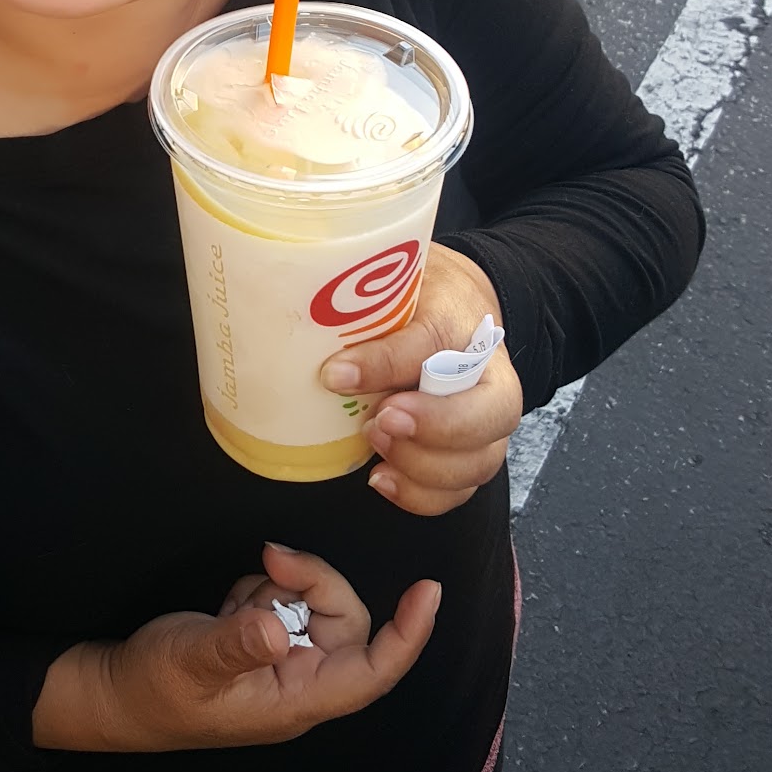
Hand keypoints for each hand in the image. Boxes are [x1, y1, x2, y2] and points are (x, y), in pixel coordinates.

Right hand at [33, 544, 439, 752]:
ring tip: (236, 593)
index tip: (428, 591)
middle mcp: (299, 680)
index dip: (406, 635)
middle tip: (269, 559)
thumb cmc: (155, 690)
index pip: (371, 671)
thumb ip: (235, 642)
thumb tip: (278, 627)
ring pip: (315, 604)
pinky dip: (263, 587)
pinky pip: (286, 600)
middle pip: (344, 621)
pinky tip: (230, 599)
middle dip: (315, 581)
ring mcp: (282, 659)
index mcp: (296, 699)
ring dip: (282, 583)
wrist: (115, 693)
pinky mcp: (263, 640)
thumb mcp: (191, 661)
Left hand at [320, 243, 523, 515]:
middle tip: (377, 421)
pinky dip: (421, 494)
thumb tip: (280, 305)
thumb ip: (356, 292)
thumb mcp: (391, 277)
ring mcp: (487, 417)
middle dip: (433, 427)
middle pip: (491, 411)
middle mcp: (490, 371)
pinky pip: (461, 488)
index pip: (433, 339)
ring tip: (374, 449)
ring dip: (423, 466)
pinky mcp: (475, 450)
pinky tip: (381, 478)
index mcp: (463, 316)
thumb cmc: (416, 291)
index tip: (334, 374)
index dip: (385, 362)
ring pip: (479, 459)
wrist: (456, 304)